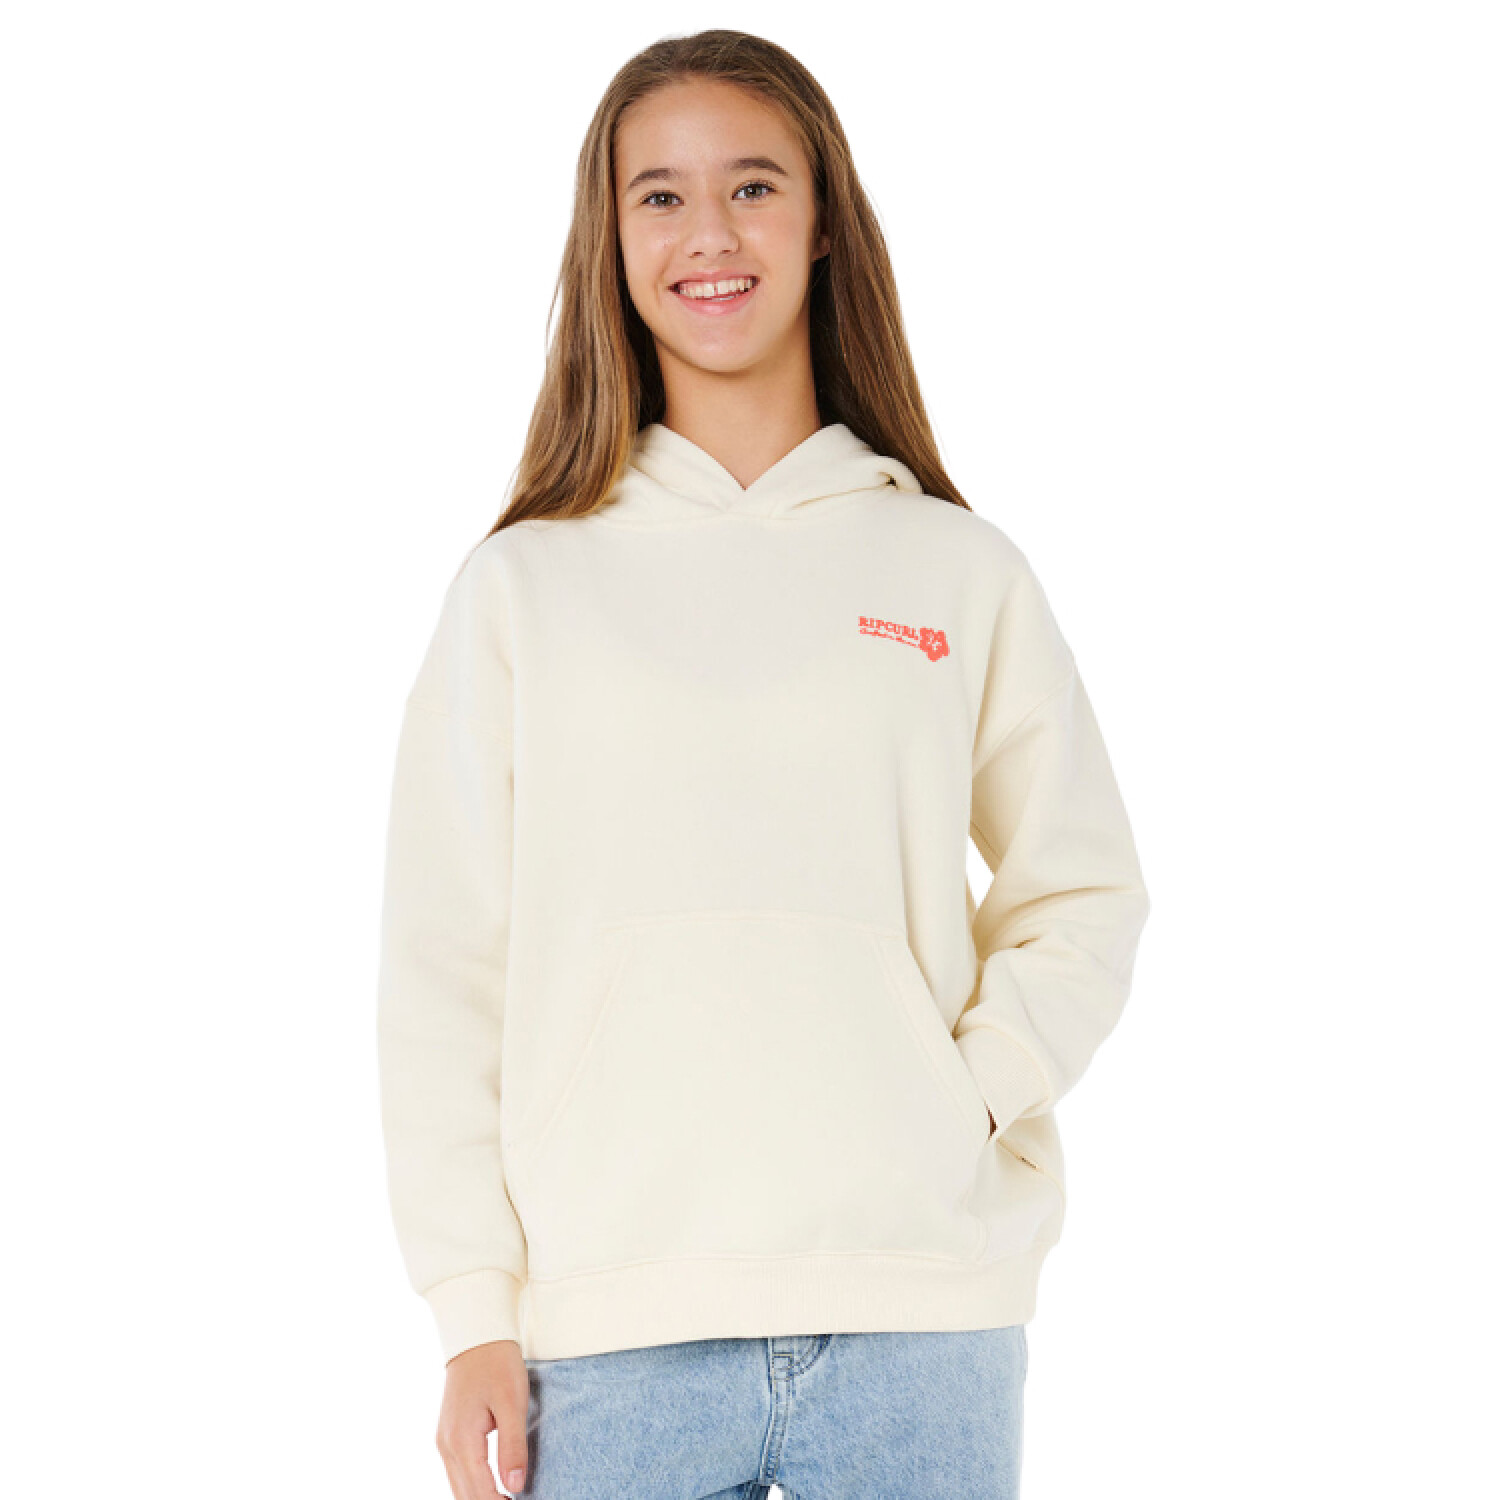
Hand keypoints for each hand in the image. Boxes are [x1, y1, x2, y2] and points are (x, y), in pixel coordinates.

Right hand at [436, 1338, 530, 1496]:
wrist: (477, 1336)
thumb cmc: (498, 1365)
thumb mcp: (513, 1403)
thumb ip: (513, 1447)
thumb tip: (514, 1487)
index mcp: (462, 1440)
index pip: (480, 1493)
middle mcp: (447, 1445)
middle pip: (465, 1496)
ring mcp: (444, 1441)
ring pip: (458, 1488)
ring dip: (479, 1498)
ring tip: (507, 1499)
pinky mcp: (448, 1435)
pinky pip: (457, 1473)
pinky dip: (472, 1487)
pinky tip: (491, 1489)